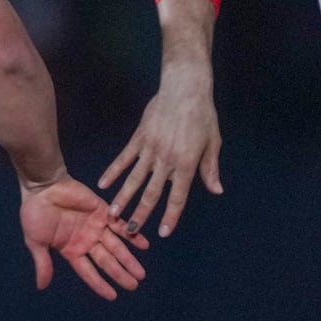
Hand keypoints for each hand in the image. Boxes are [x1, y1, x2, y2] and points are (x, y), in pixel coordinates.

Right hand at [20, 177, 147, 299]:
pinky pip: (121, 225)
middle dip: (120, 274)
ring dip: (129, 259)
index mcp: (71, 250)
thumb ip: (43, 263)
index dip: (100, 284)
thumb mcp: (36, 242)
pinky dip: (132, 234)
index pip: (89, 272)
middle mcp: (87, 241)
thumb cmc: (34, 213)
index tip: (113, 296)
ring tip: (141, 273)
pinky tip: (144, 245)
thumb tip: (42, 287)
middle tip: (134, 285)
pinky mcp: (103, 211)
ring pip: (117, 246)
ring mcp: (96, 226)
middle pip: (107, 261)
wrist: (42, 187)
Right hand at [100, 70, 223, 236]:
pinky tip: (103, 184)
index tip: (163, 232)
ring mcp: (150, 149)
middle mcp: (166, 160)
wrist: (185, 88)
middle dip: (141, 213)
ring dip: (124, 197)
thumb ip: (210, 169)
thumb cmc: (203, 115)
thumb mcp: (213, 142)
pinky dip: (114, 171)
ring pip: (134, 178)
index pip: (178, 195)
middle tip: (131, 231)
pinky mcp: (140, 138)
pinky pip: (124, 158)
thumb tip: (216, 190)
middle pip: (152, 192)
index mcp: (186, 163)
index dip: (171, 215)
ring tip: (113, 214)